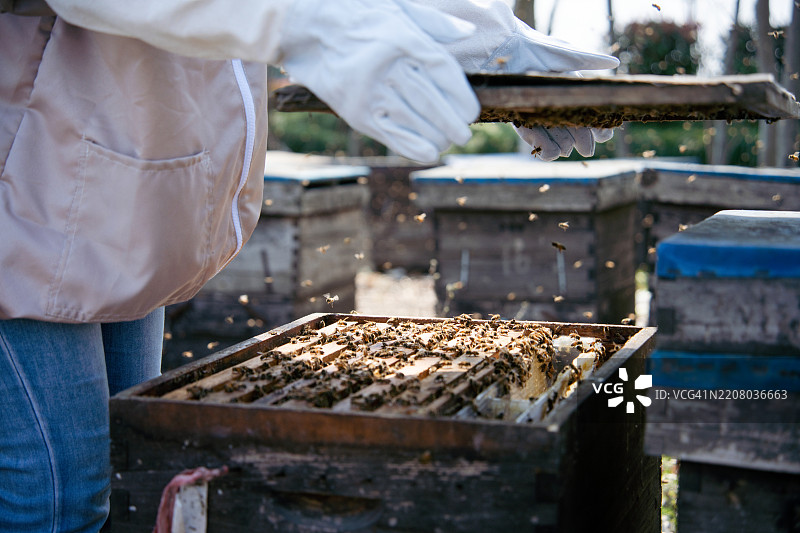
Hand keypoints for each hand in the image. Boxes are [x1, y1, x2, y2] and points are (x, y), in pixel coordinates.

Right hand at [276, 0, 480, 162]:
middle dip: (452, 123)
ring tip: (446, 142)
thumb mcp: (397, 6)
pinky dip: (412, 147)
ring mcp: (369, 90)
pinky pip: (390, 135)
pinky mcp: (355, 111)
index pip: (443, 71)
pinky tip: (429, 153)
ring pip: (413, 121)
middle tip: (464, 135)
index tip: (472, 112)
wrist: (306, 26)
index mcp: (402, 37)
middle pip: (431, 100)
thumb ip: (433, 22)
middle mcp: (387, 65)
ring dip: (436, 137)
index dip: (461, 96)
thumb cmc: (358, 15)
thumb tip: (467, 31)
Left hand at [428, 0, 619, 159]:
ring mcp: (540, 115)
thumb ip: (588, 60)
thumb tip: (614, 64)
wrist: (504, 53)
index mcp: (571, 91)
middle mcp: (557, 106)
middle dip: (582, 141)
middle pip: (576, 132)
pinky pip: (537, 142)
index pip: (591, 114)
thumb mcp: (565, 55)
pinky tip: (548, 150)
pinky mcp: (522, 122)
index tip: (603, 135)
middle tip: (586, 150)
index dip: (599, 128)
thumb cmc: (535, 49)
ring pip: (558, 140)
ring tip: (565, 148)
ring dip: (564, 146)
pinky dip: (544, 148)